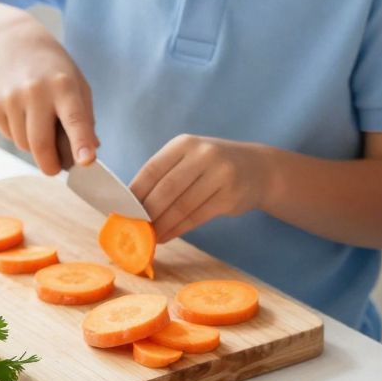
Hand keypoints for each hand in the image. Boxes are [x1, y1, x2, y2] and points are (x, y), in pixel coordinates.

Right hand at [0, 16, 96, 173]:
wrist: (11, 42)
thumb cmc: (53, 68)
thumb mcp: (77, 84)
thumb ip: (85, 119)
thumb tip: (89, 153)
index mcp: (64, 85)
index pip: (74, 119)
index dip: (80, 143)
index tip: (87, 161)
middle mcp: (35, 91)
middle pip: (41, 144)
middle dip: (50, 166)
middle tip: (56, 169)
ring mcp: (10, 98)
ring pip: (24, 144)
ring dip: (35, 146)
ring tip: (40, 123)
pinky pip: (9, 136)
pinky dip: (19, 134)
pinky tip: (22, 113)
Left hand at [131, 137, 270, 241]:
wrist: (258, 168)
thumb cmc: (213, 165)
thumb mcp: (191, 157)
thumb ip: (165, 174)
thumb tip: (132, 203)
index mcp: (185, 144)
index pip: (152, 170)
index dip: (134, 193)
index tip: (122, 210)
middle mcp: (203, 155)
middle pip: (166, 190)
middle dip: (147, 213)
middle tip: (134, 228)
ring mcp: (220, 175)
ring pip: (182, 206)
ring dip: (162, 225)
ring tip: (149, 236)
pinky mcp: (230, 197)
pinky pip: (197, 217)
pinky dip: (178, 229)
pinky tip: (167, 236)